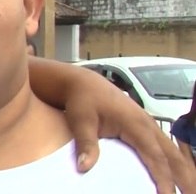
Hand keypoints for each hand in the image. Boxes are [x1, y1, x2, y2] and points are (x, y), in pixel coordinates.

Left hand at [65, 77, 194, 193]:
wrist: (83, 83)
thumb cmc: (82, 99)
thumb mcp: (80, 120)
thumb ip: (86, 143)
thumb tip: (84, 168)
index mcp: (136, 124)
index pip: (156, 157)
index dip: (163, 179)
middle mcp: (148, 125)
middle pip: (173, 156)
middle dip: (184, 178)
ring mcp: (149, 125)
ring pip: (174, 152)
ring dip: (183, 172)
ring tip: (188, 191)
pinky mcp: (145, 128)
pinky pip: (165, 148)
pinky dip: (174, 163)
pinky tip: (174, 176)